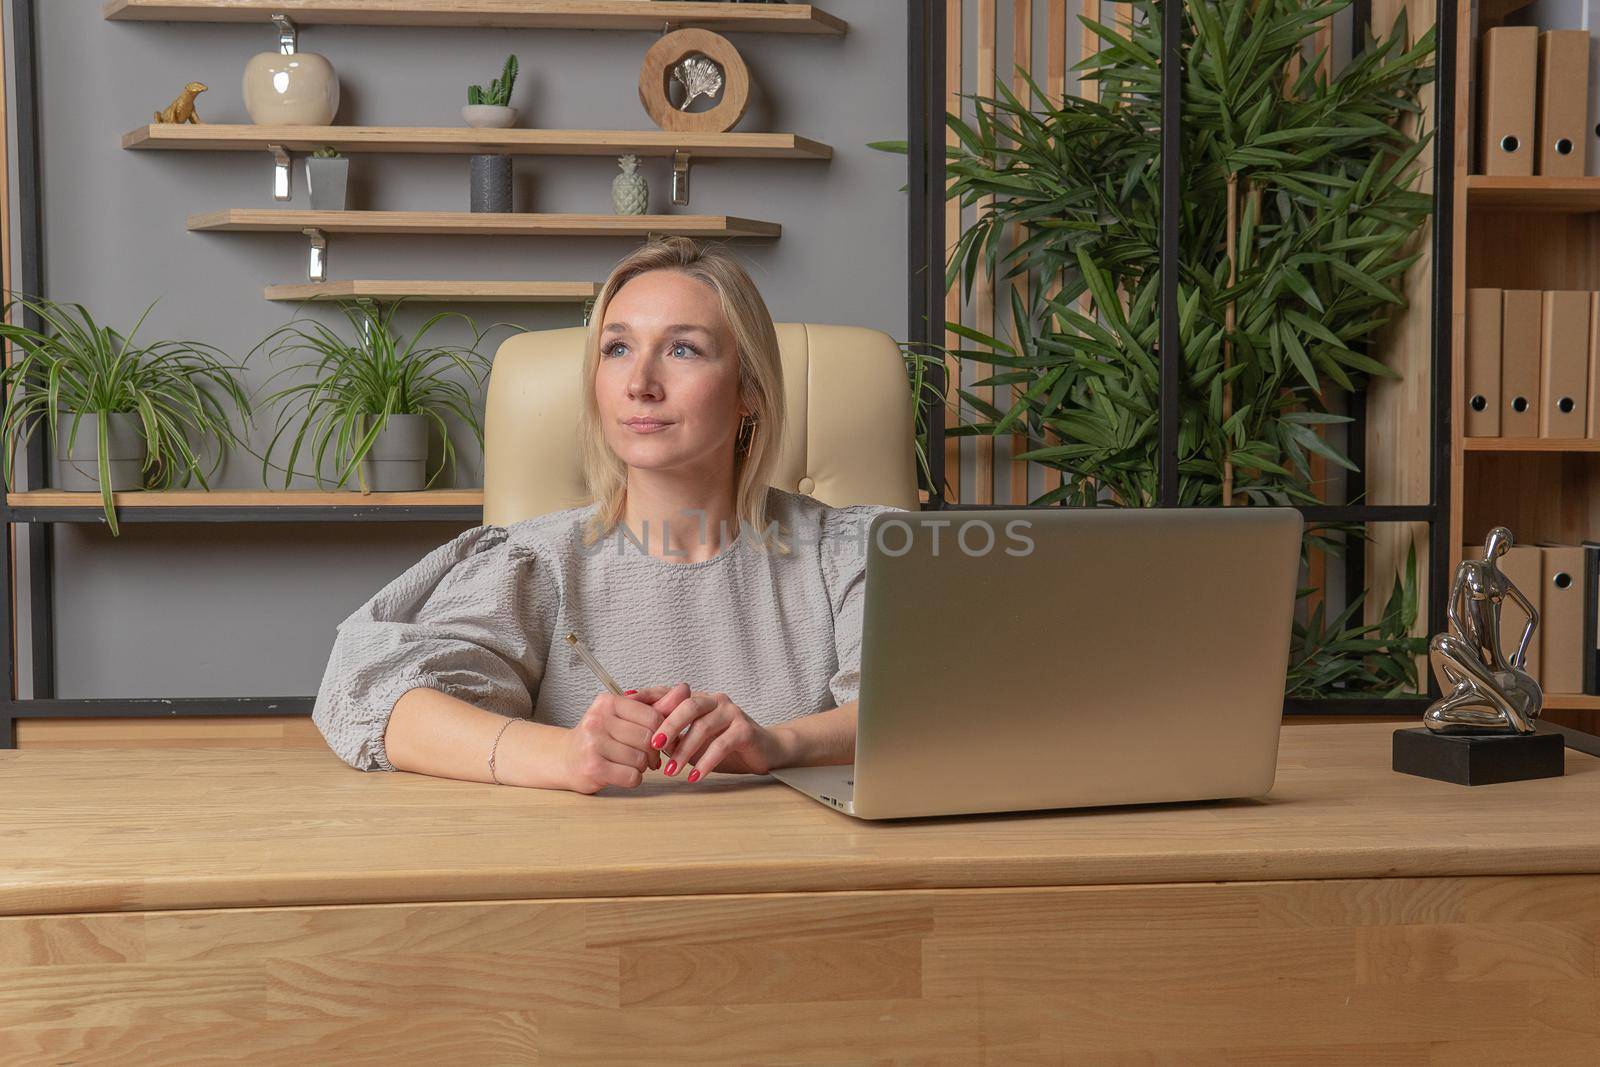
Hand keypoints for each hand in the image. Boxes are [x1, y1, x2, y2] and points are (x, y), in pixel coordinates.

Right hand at [559, 686, 674, 793]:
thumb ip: (655, 705)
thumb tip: (684, 689)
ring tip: (630, 763)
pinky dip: (633, 778)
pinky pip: (632, 776)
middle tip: (648, 758)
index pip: (653, 716)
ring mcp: (593, 743)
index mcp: (608, 702)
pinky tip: (622, 773)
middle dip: (654, 753)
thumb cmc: (599, 737)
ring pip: (641, 759)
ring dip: (642, 767)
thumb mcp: (624, 716)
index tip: (661, 741)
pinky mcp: (593, 767)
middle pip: (648, 739)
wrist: (565, 758)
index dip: (664, 733)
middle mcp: (598, 720)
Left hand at [645, 686, 787, 780]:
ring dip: (684, 750)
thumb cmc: (724, 745)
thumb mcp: (693, 740)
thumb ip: (672, 735)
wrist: (765, 751)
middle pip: (687, 705)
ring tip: (671, 771)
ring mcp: (731, 713)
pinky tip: (694, 777)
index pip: (669, 692)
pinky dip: (706, 762)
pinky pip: (722, 745)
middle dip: (668, 725)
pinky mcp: (745, 730)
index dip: (648, 697)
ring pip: (703, 726)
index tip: (627, 706)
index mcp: (699, 699)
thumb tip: (639, 738)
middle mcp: (714, 701)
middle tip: (653, 746)